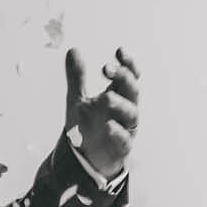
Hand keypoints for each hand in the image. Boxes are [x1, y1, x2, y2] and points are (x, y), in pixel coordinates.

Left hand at [64, 47, 138, 178]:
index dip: (128, 63)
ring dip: (120, 104)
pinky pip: (125, 140)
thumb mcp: (77, 99)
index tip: (119, 51)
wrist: (84, 157)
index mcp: (118, 95)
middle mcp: (125, 110)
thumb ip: (77, 77)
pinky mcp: (121, 148)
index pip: (130, 76)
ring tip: (106, 97)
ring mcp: (125, 129)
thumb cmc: (87, 126)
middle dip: (123, 77)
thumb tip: (73, 49)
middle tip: (106, 67)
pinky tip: (108, 126)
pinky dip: (118, 132)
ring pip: (132, 114)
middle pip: (132, 90)